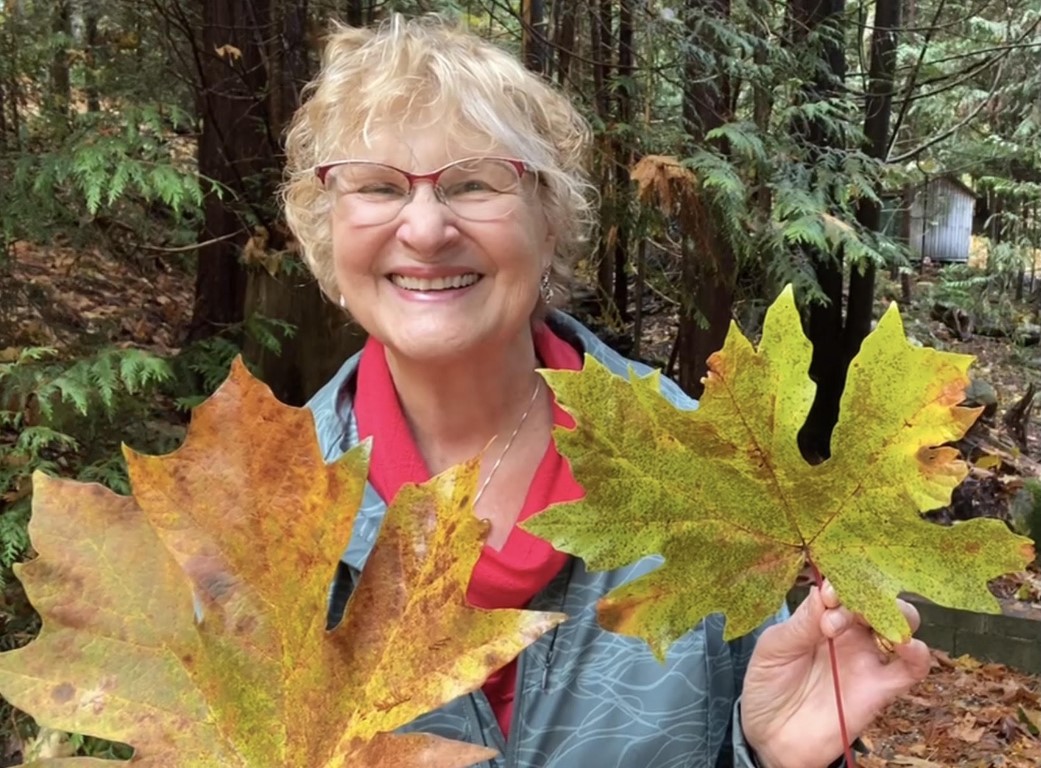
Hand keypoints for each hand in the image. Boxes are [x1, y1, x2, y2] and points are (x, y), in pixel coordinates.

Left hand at [740, 583, 930, 767]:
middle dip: (866, 597)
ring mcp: (867, 658)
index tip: (829, 595)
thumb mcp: (774, 649)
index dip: (841, 584)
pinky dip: (918, 654)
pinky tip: (907, 646)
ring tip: (875, 624)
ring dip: (897, 615)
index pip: (842, 587)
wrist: (772, 737)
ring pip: (900, 624)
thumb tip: (826, 591)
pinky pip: (911, 669)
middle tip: (837, 618)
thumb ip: (802, 623)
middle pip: (876, 598)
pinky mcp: (880, 689)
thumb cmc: (768, 685)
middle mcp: (849, 633)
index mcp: (820, 616)